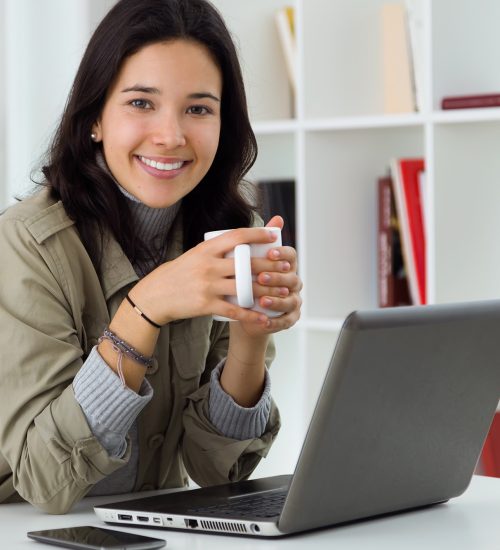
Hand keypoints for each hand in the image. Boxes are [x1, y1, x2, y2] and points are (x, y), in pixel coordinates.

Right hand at [129, 226, 280, 324]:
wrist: (156, 295)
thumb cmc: (181, 273)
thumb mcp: (196, 254)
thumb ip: (217, 249)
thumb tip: (243, 241)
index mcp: (206, 249)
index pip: (236, 236)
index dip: (257, 233)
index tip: (273, 234)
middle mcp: (208, 265)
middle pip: (246, 263)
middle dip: (271, 265)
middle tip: (287, 266)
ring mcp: (207, 285)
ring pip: (244, 286)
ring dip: (267, 290)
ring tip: (282, 292)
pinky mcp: (206, 304)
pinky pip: (234, 309)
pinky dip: (251, 314)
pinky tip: (263, 317)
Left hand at [238, 215, 302, 337]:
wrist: (245, 310)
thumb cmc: (248, 281)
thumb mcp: (247, 260)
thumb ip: (255, 239)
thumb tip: (272, 218)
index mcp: (285, 265)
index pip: (291, 256)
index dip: (282, 254)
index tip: (269, 253)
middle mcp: (293, 282)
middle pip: (292, 278)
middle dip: (277, 278)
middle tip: (261, 277)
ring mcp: (293, 301)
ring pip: (290, 300)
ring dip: (276, 301)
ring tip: (261, 300)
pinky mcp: (289, 318)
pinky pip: (286, 320)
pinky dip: (275, 322)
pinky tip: (264, 321)